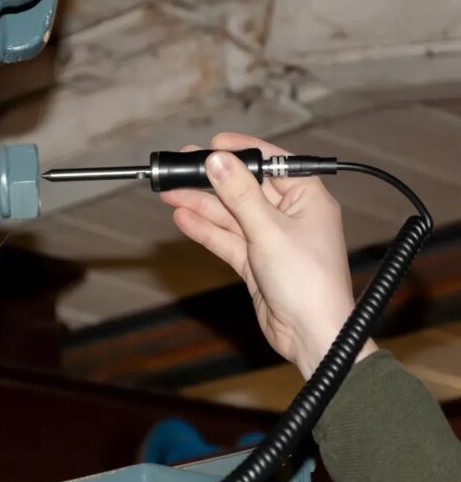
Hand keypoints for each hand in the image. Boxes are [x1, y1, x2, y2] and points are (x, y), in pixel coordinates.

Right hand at [160, 133, 376, 379]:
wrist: (311, 337)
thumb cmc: (308, 282)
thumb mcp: (269, 230)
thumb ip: (240, 194)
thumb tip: (218, 160)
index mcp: (306, 197)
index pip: (269, 162)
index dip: (239, 152)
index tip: (211, 145)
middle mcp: (288, 214)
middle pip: (243, 188)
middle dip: (211, 180)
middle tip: (180, 168)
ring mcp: (270, 238)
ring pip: (230, 215)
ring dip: (201, 206)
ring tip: (170, 193)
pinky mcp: (255, 260)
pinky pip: (227, 239)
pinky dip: (206, 230)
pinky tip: (183, 219)